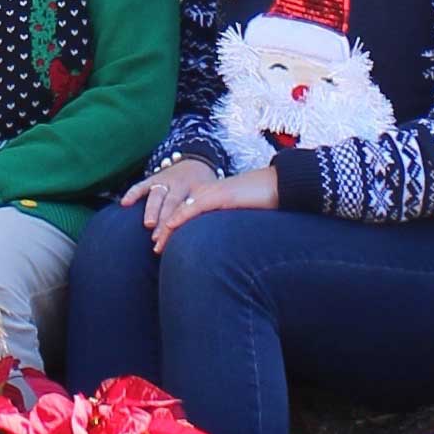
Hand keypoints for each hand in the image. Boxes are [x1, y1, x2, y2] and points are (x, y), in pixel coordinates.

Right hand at [122, 158, 219, 238]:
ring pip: (157, 194)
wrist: (199, 160)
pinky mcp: (154, 177)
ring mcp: (165, 179)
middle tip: (160, 238)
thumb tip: (211, 239)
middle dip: (165, 220)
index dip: (182, 222)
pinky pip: (142, 184)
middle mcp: (180, 183)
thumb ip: (208, 211)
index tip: (177, 239)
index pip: (188, 207)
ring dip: (152, 209)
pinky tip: (125, 203)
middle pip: (172, 203)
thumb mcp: (211, 196)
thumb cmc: (206, 187)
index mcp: (197, 188)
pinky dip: (133, 193)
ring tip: (148, 224)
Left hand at [140, 166, 274, 250]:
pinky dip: (181, 217)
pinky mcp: (219, 195)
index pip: (185, 213)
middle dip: (165, 231)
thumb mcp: (238, 216)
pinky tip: (171, 227)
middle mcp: (207, 192)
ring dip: (168, 229)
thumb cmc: (262, 202)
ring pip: (183, 211)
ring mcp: (212, 192)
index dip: (171, 229)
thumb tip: (220, 245)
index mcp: (210, 196)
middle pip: (178, 212)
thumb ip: (225, 225)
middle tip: (155, 248)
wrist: (278, 185)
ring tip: (158, 246)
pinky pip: (195, 207)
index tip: (162, 245)